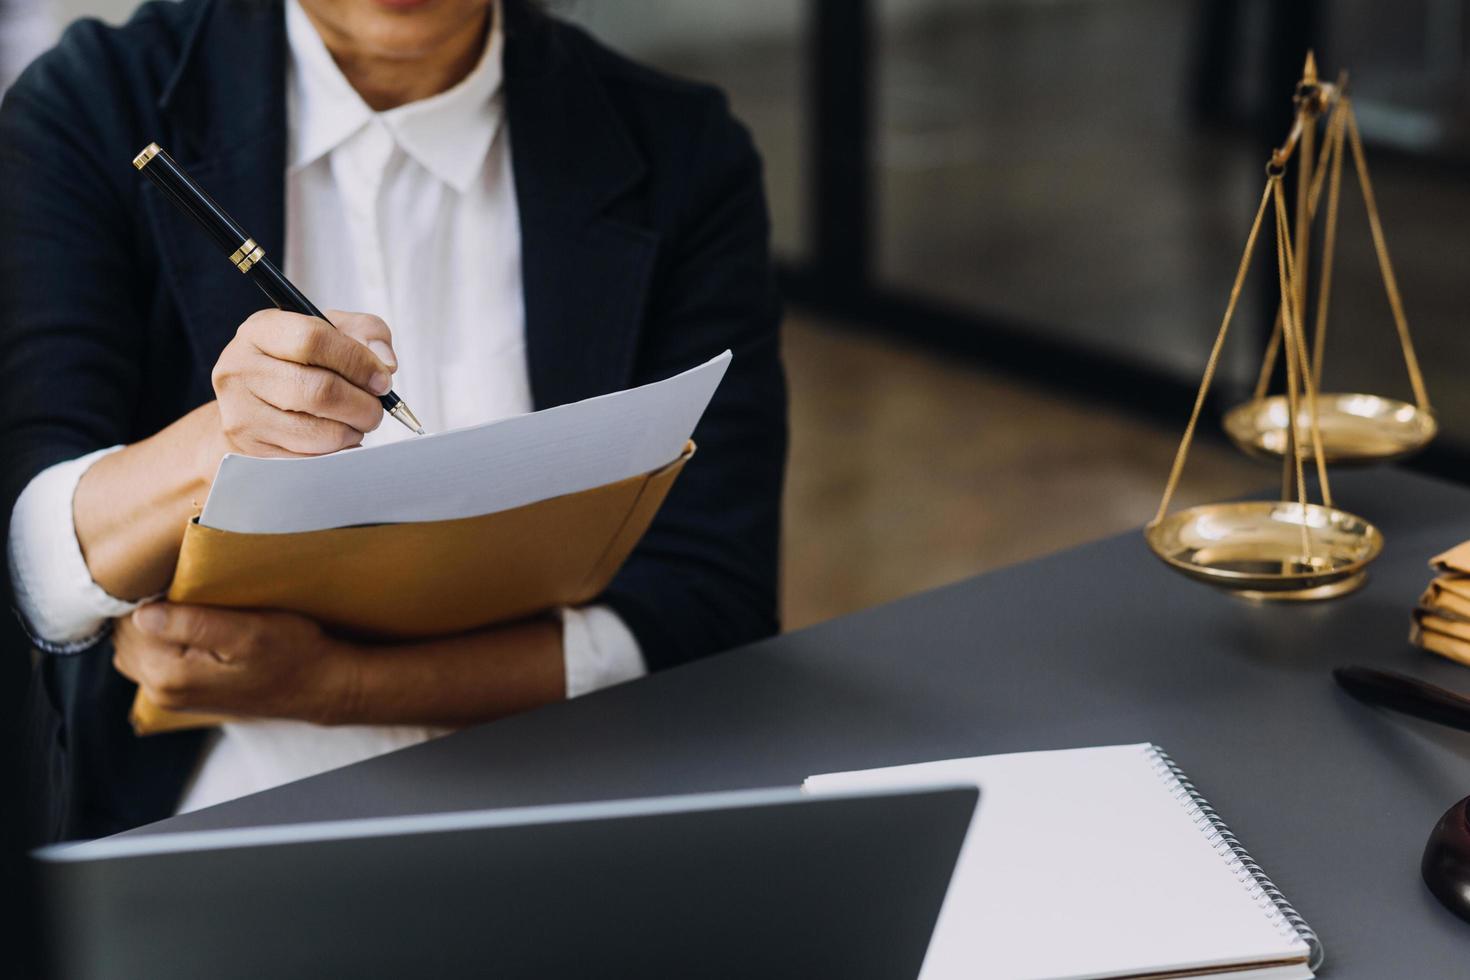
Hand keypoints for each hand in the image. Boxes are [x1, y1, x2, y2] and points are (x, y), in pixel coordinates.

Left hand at [113, 603, 360, 723]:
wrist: (319, 686)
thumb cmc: (293, 653)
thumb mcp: (249, 632)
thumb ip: (193, 624)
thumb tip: (142, 613)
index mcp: (170, 674)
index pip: (129, 621)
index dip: (147, 592)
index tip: (173, 574)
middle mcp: (161, 691)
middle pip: (125, 636)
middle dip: (145, 607)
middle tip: (179, 583)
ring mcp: (170, 696)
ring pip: (134, 647)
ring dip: (151, 624)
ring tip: (184, 602)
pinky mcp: (182, 693)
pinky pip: (150, 659)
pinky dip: (160, 639)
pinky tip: (188, 623)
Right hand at [208, 309, 398, 466]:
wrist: (250, 400)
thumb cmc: (297, 362)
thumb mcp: (330, 331)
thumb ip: (366, 332)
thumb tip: (386, 365)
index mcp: (261, 330)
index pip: (312, 340)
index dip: (357, 361)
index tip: (382, 378)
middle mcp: (241, 368)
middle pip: (319, 391)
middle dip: (362, 405)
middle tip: (376, 408)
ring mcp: (241, 412)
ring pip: (317, 431)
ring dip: (352, 431)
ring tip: (357, 422)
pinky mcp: (250, 449)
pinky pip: (309, 457)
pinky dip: (336, 450)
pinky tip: (336, 436)